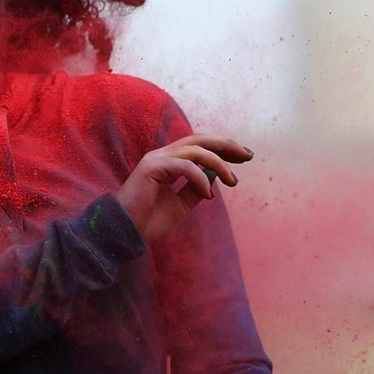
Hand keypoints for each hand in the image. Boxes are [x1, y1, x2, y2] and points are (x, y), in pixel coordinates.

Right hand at [116, 134, 252, 242]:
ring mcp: (156, 159)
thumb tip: (218, 177)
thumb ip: (196, 189)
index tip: (244, 158)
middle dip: (226, 145)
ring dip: (219, 164)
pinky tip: (208, 194)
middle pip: (200, 140)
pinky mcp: (152, 168)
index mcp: (169, 162)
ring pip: (196, 151)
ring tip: (233, 181)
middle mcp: (163, 156)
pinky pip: (185, 167)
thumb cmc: (149, 220)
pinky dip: (201, 179)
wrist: (125, 233)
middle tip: (248, 156)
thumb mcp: (181, 205)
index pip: (199, 147)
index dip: (223, 149)